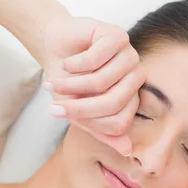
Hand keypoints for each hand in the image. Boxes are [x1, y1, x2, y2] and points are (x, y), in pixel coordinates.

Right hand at [41, 13, 144, 154]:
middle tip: (53, 102)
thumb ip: (101, 130)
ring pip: (103, 81)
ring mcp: (130, 56)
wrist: (55, 45)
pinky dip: (74, 64)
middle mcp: (135, 78)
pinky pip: (96, 58)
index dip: (88, 121)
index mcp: (130, 99)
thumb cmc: (68, 79)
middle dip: (79, 106)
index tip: (59, 114)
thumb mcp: (78, 111)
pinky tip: (68, 63)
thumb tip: (127, 150)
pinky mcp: (119, 36)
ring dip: (72, 84)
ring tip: (55, 81)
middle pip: (113, 103)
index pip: (119, 122)